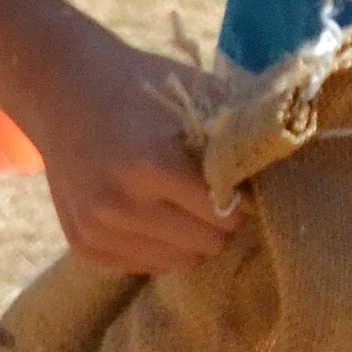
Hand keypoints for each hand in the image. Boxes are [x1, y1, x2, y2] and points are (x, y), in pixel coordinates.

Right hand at [30, 40, 242, 272]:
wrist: (59, 89)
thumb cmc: (138, 85)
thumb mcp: (195, 95)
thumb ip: (241, 134)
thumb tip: (292, 171)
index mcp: (150, 164)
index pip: (226, 214)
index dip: (241, 200)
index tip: (238, 182)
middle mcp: (119, 205)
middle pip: (207, 244)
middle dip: (220, 222)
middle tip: (212, 194)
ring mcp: (97, 230)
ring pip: (180, 262)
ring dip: (192, 237)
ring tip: (181, 202)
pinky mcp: (83, 246)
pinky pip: (147, 265)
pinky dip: (160, 245)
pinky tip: (152, 211)